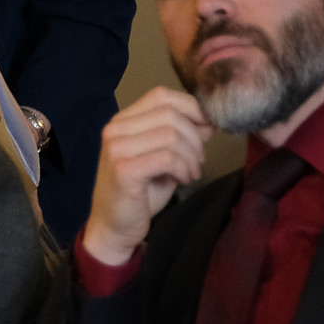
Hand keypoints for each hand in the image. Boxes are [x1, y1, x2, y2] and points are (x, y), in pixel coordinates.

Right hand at [82, 87, 213, 264]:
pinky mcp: (123, 170)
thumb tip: (209, 120)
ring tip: (191, 172)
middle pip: (170, 114)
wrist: (115, 228)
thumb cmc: (140, 193)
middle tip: (198, 160)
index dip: (191, 107)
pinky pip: (167, 157)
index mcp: (122, 122)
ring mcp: (116, 149)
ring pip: (171, 135)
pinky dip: (183, 168)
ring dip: (191, 156)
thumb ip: (182, 137)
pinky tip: (183, 179)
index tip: (207, 127)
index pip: (161, 95)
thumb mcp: (165, 158)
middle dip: (195, 137)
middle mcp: (115, 130)